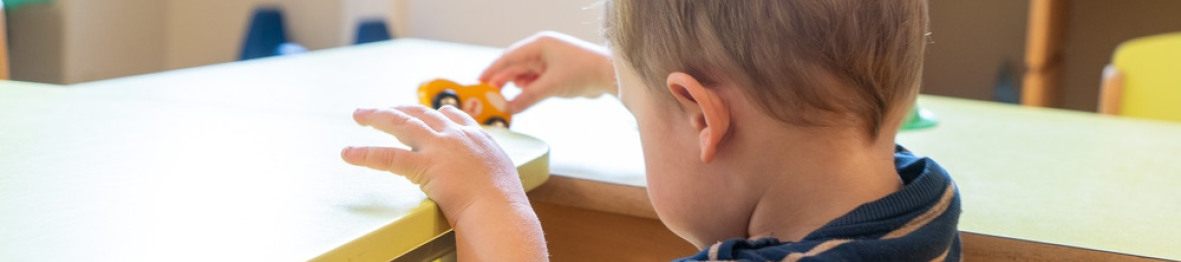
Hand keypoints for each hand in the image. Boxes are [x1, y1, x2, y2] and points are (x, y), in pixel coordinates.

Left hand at [341, 105, 520, 219]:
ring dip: (377, 117)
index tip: (425, 112)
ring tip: (359, 115)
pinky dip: (366, 154)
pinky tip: (349, 153)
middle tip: (382, 109)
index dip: (436, 114)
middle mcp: (456, 135)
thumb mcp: (502, 174)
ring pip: (402, 124)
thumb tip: (487, 179)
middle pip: (422, 113)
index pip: (453, 116)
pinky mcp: (424, 165)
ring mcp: (439, 147)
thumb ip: (489, 168)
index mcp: (477, 137)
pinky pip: (388, 157)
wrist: (499, 209)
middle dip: (399, 109)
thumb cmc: (504, 201)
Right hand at [480, 31, 615, 112]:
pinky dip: (527, 90)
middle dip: (501, 81)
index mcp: (539, 45)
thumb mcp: (552, 86)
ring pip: (524, 75)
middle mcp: (542, 50)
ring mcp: (549, 61)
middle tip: (487, 96)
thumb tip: (508, 109)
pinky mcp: (555, 72)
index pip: (508, 57)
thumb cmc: (583, 72)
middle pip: (514, 66)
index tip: (478, 82)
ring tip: (502, 101)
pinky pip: (535, 81)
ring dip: (514, 87)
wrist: (609, 75)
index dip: (492, 70)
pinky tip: (521, 98)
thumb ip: (528, 97)